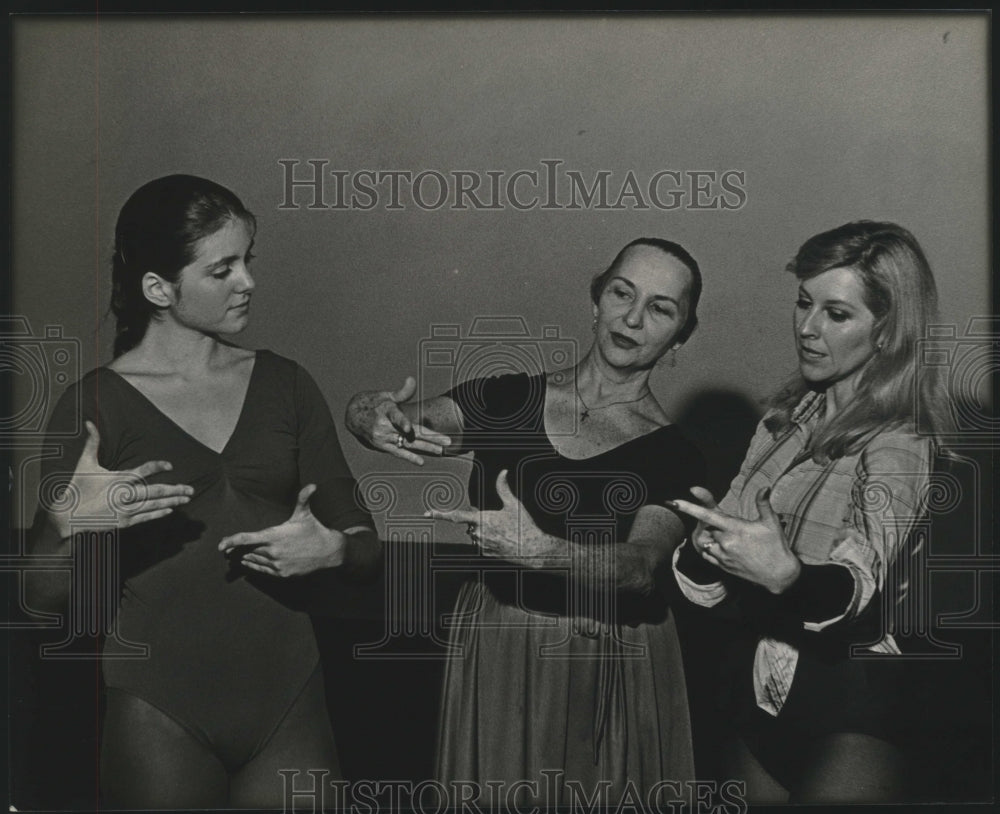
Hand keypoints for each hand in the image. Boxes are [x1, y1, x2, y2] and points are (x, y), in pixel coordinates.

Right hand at [49, 421, 192, 537]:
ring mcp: (124, 510)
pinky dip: (158, 513)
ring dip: (172, 501)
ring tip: (186, 498)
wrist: (65, 516)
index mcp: (117, 479)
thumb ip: (92, 443)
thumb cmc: (77, 487)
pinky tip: (170, 510)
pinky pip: (145, 517)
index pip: (142, 470)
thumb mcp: (84, 464)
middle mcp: (123, 495)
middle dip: (175, 490)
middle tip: (191, 489)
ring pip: (153, 505)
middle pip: (154, 492)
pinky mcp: (123, 523)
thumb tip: (89, 422)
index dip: (157, 467)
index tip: (170, 465)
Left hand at [218, 484, 345, 576]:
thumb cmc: (314, 530)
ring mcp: (277, 564)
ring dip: (246, 558)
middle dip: (239, 549)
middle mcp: (273, 551)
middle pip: (248, 550)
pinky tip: (249, 563)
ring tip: (238, 555)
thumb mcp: (305, 514)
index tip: (220, 545)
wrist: (328, 552)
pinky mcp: (282, 573)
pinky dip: (254, 566)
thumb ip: (303, 498)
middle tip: (229, 549)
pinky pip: (263, 571)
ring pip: (254, 561)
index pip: (247, 539)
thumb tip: (312, 485)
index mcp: (274, 535)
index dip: (231, 541)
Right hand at [344, 376, 451, 465]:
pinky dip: (409, 457)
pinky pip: (398, 452)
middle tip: (446, 441)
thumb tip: (412, 380)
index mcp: (386, 412)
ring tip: (441, 450)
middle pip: (410, 433)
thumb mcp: (385, 395)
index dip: (402, 423)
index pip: (396, 418)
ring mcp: (383, 438)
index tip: (408, 428)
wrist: (353, 416)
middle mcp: (384, 427)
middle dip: (429, 438)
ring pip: (408, 444)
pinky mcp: (382, 446)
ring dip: (426, 448)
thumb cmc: (373, 403)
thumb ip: (402, 392)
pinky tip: (421, 462)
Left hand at [424, 469, 556, 565]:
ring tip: (502, 531)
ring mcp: (481, 545)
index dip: (440, 514)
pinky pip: (481, 545)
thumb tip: (503, 472)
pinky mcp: (486, 554)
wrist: (532, 549)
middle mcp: (478, 533)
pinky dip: (488, 541)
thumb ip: (504, 489)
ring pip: (475, 535)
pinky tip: (502, 540)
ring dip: (483, 531)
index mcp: (482, 519)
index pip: (456, 516)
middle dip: (479, 521)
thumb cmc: (523, 526)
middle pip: (470, 524)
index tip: (427, 513)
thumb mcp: (514, 505)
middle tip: (498, 522)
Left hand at [668, 487, 801, 592]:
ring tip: (730, 537)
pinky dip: (710, 547)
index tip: (674, 501)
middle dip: (713, 523)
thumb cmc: (776, 546)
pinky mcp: (723, 566)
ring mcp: (723, 556)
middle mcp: (726, 543)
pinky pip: (708, 554)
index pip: (708, 515)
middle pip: (707, 527)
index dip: (690, 507)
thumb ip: (763, 503)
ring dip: (711, 536)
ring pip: (706, 541)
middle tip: (732, 526)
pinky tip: (723, 545)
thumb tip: (765, 486)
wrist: (779, 574)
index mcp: (735, 529)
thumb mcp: (771, 523)